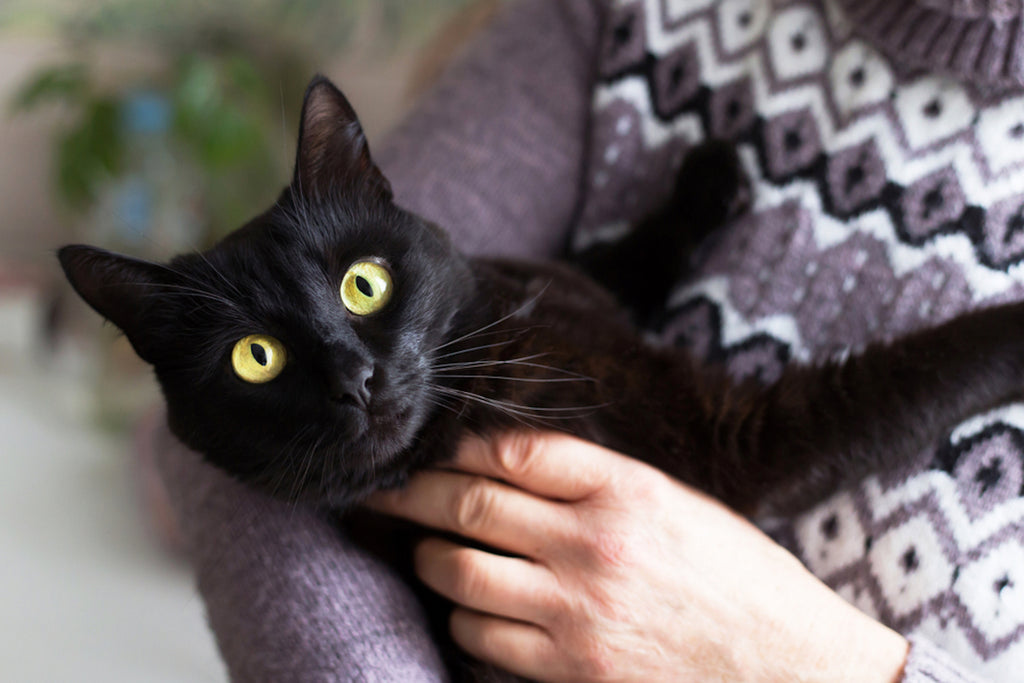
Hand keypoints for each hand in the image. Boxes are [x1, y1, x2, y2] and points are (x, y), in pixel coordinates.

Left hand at [367, 432, 907, 681]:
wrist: (790, 667)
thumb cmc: (737, 578)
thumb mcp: (679, 504)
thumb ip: (598, 481)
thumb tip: (509, 462)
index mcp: (627, 491)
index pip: (514, 450)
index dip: (458, 445)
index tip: (433, 447)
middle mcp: (595, 545)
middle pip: (469, 505)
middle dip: (413, 493)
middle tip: (386, 487)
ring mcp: (578, 612)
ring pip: (457, 572)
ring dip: (430, 557)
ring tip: (429, 549)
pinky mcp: (571, 670)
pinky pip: (480, 636)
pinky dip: (464, 615)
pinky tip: (475, 605)